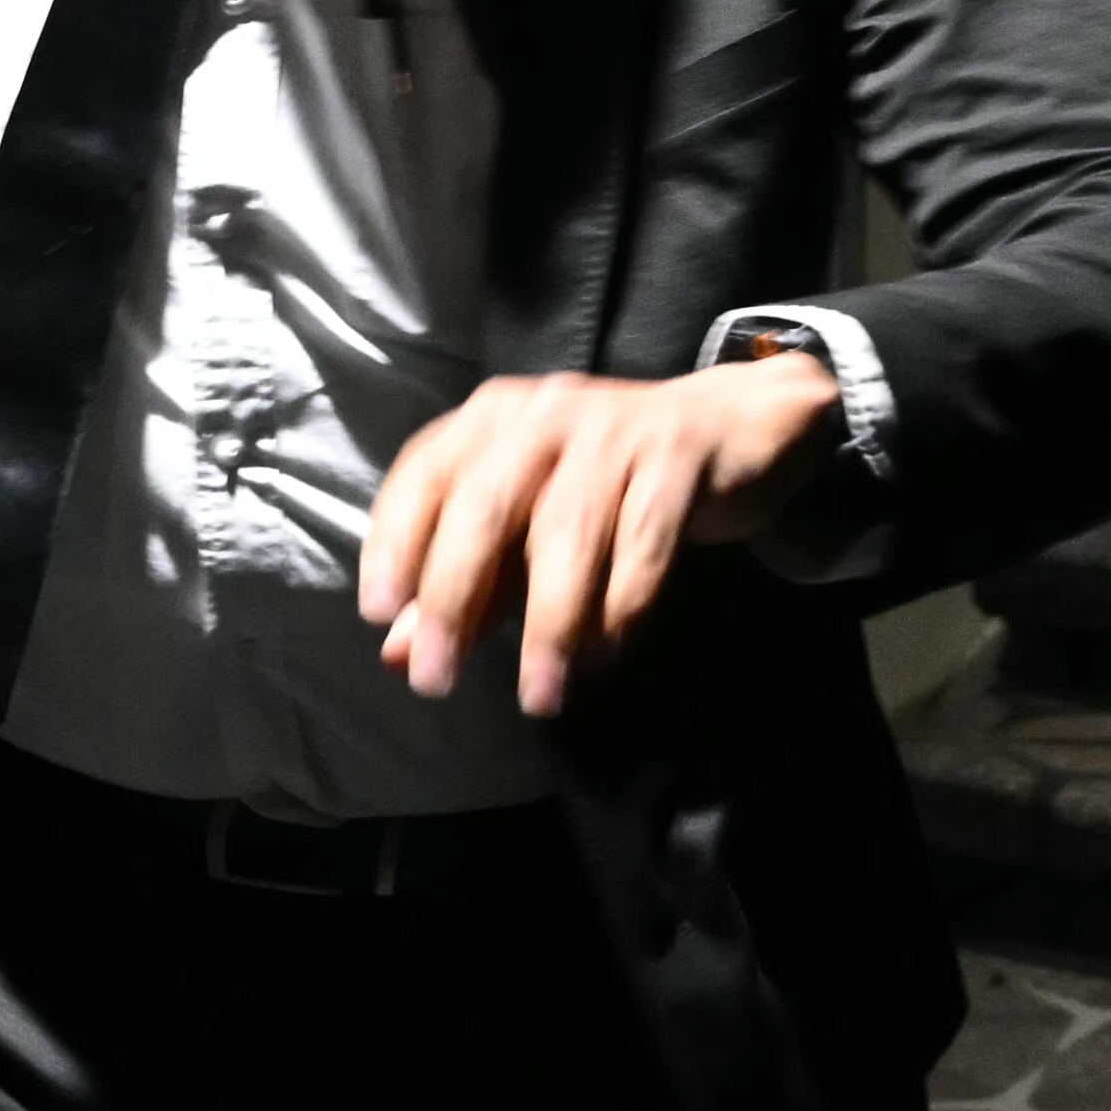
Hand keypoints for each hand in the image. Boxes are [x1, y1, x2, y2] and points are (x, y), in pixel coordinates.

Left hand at [356, 356, 848, 716]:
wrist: (731, 428)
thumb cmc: (605, 483)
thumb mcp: (528, 527)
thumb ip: (467, 586)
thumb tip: (397, 652)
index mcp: (489, 421)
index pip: (422, 475)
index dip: (394, 543)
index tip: (379, 615)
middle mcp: (541, 415)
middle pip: (485, 508)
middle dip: (454, 599)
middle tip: (436, 677)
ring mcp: (613, 431)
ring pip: (567, 533)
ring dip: (548, 625)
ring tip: (538, 694)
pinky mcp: (679, 456)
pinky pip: (644, 542)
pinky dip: (620, 607)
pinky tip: (602, 656)